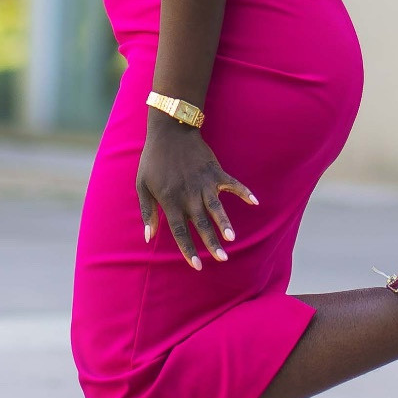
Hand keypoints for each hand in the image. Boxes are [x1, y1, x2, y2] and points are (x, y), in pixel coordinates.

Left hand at [136, 110, 257, 268]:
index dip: (188, 249)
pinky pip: (232, 184)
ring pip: (216, 208)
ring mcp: (204, 183)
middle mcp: (188, 195)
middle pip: (201, 224)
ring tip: (232, 238)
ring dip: (225, 223)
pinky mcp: (215, 172)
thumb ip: (147, 212)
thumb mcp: (142, 185)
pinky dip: (244, 192)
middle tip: (222, 259)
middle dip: (211, 243)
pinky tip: (255, 202)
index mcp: (170, 200)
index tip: (196, 266)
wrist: (170, 131)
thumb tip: (148, 237)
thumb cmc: (153, 160)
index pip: (180, 230)